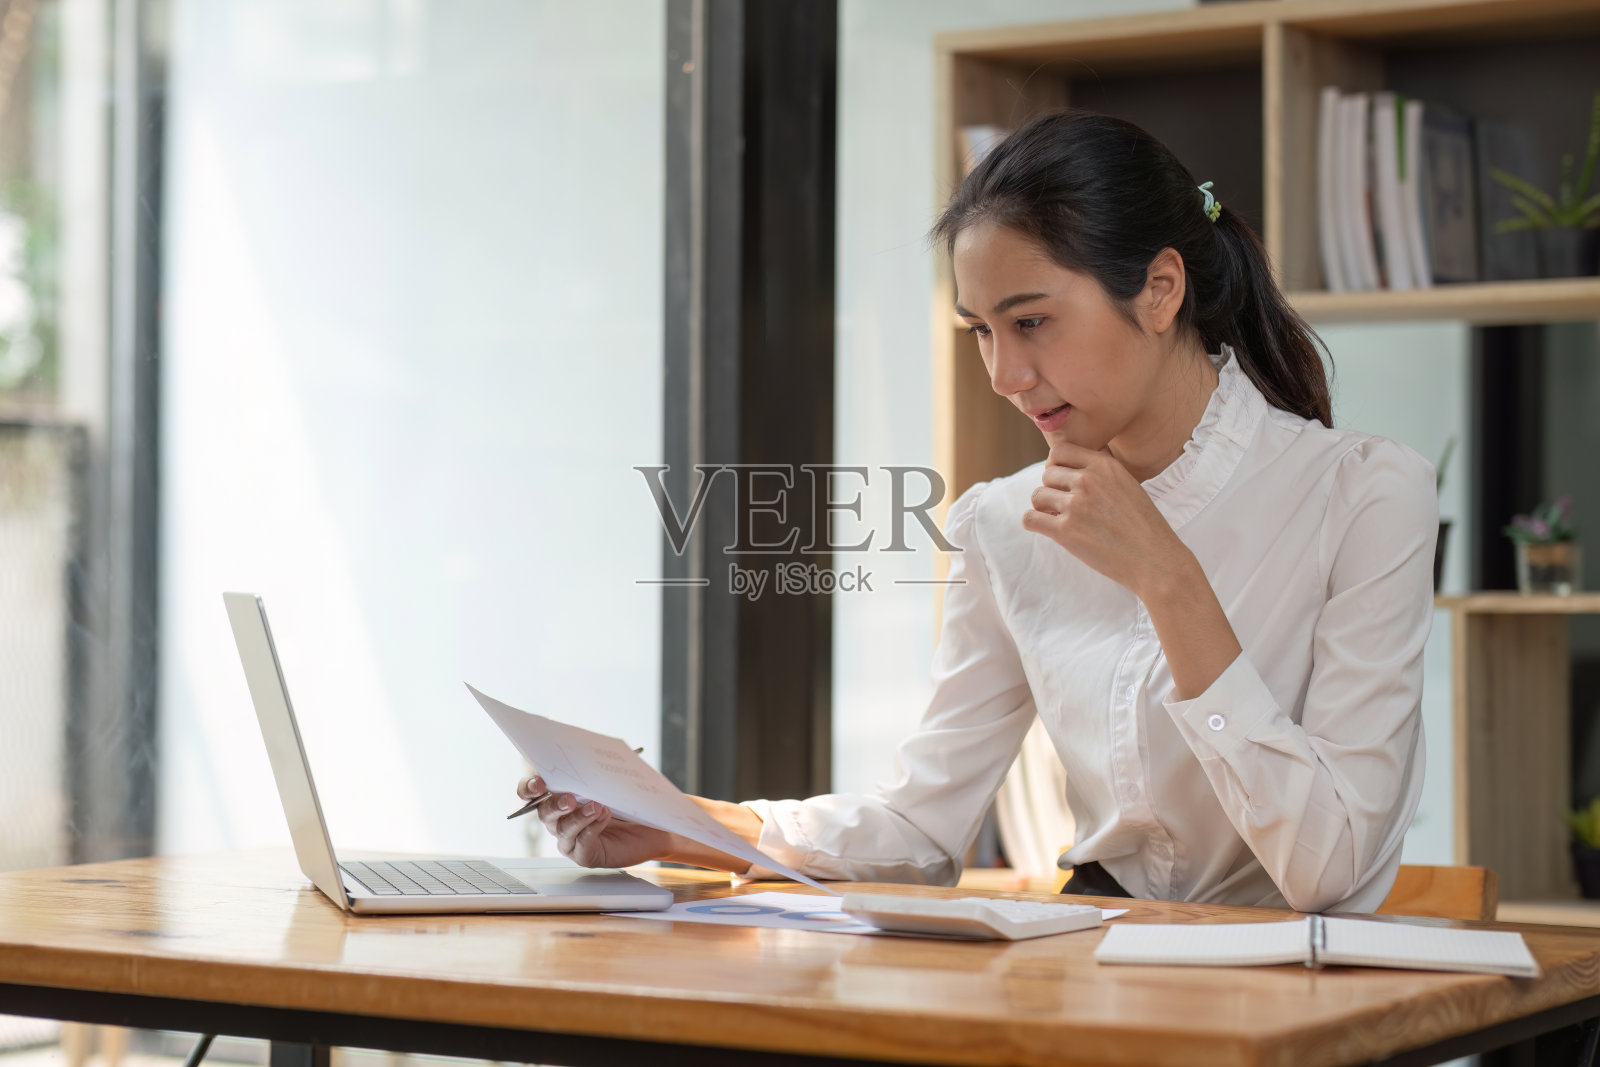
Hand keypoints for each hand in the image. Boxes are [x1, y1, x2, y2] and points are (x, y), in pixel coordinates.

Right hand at [515, 774, 671, 868]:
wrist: (650, 825)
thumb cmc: (626, 799)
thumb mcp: (609, 778)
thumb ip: (595, 767)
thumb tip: (589, 753)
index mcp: (557, 794)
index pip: (531, 791)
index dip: (529, 786)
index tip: (539, 783)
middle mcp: (558, 818)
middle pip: (543, 812)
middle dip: (554, 804)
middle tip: (569, 798)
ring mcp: (569, 838)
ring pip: (562, 829)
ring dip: (577, 817)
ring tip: (595, 807)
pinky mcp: (583, 854)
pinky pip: (581, 844)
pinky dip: (591, 829)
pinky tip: (603, 817)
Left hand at [1021, 440, 1192, 599]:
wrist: (1155, 560)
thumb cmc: (1144, 526)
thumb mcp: (1128, 484)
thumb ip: (1101, 472)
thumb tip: (1070, 466)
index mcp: (1104, 465)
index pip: (1060, 450)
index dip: (1057, 466)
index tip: (1064, 482)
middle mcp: (1088, 480)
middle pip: (1047, 474)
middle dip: (1053, 490)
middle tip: (1065, 506)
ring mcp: (1075, 505)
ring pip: (1037, 495)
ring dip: (1044, 507)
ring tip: (1059, 519)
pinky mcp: (1065, 531)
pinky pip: (1030, 519)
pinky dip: (1034, 523)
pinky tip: (1048, 529)